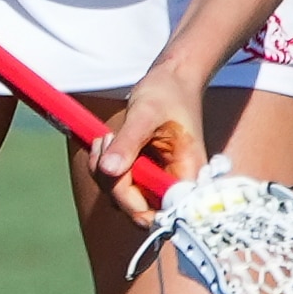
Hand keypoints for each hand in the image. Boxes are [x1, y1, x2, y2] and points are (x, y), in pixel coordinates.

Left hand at [90, 65, 207, 227]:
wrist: (172, 81)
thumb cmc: (168, 93)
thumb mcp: (145, 113)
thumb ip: (128, 143)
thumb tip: (109, 171)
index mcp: (189, 174)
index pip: (164, 213)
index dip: (134, 205)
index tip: (115, 173)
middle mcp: (176, 185)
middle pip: (139, 210)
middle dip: (114, 183)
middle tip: (107, 142)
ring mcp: (158, 183)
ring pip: (123, 200)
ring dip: (104, 174)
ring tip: (107, 138)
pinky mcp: (145, 177)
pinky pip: (119, 187)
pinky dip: (104, 169)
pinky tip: (105, 142)